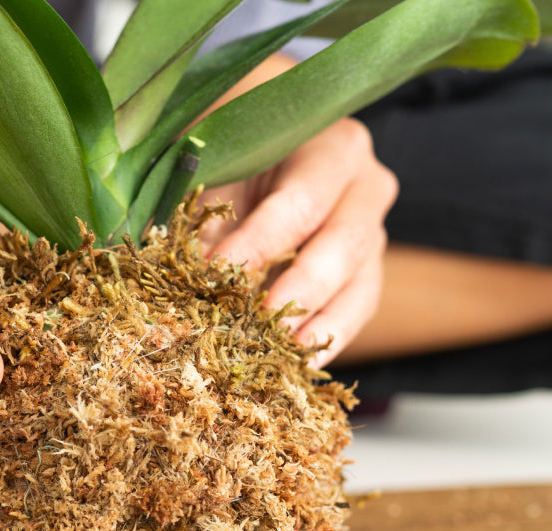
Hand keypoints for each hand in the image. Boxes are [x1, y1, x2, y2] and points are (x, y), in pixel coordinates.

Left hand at [200, 117, 396, 364]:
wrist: (257, 158)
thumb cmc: (231, 157)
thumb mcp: (213, 169)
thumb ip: (202, 212)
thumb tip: (178, 268)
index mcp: (328, 144)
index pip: (300, 201)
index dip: (260, 242)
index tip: (217, 274)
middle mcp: (364, 183)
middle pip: (344, 243)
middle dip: (300, 290)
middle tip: (260, 325)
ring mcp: (373, 228)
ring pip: (360, 283)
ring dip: (319, 324)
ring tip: (282, 356)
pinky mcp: (367, 269)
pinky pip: (358, 308)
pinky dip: (328, 338)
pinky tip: (298, 365)